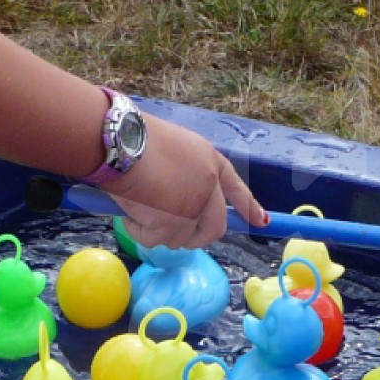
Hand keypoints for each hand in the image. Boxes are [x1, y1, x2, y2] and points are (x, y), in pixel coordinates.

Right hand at [100, 115, 267, 248]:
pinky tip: (129, 213)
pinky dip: (138, 232)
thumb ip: (188, 176)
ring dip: (159, 231)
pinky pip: (154, 240)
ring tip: (139, 208)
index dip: (249, 206)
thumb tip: (182, 205)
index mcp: (211, 162)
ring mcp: (192, 209)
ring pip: (181, 239)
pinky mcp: (171, 225)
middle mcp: (209, 188)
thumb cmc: (136, 138)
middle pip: (214, 228)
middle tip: (172, 233)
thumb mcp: (175, 150)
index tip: (261, 221)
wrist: (119, 142)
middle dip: (196, 237)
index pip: (237, 189)